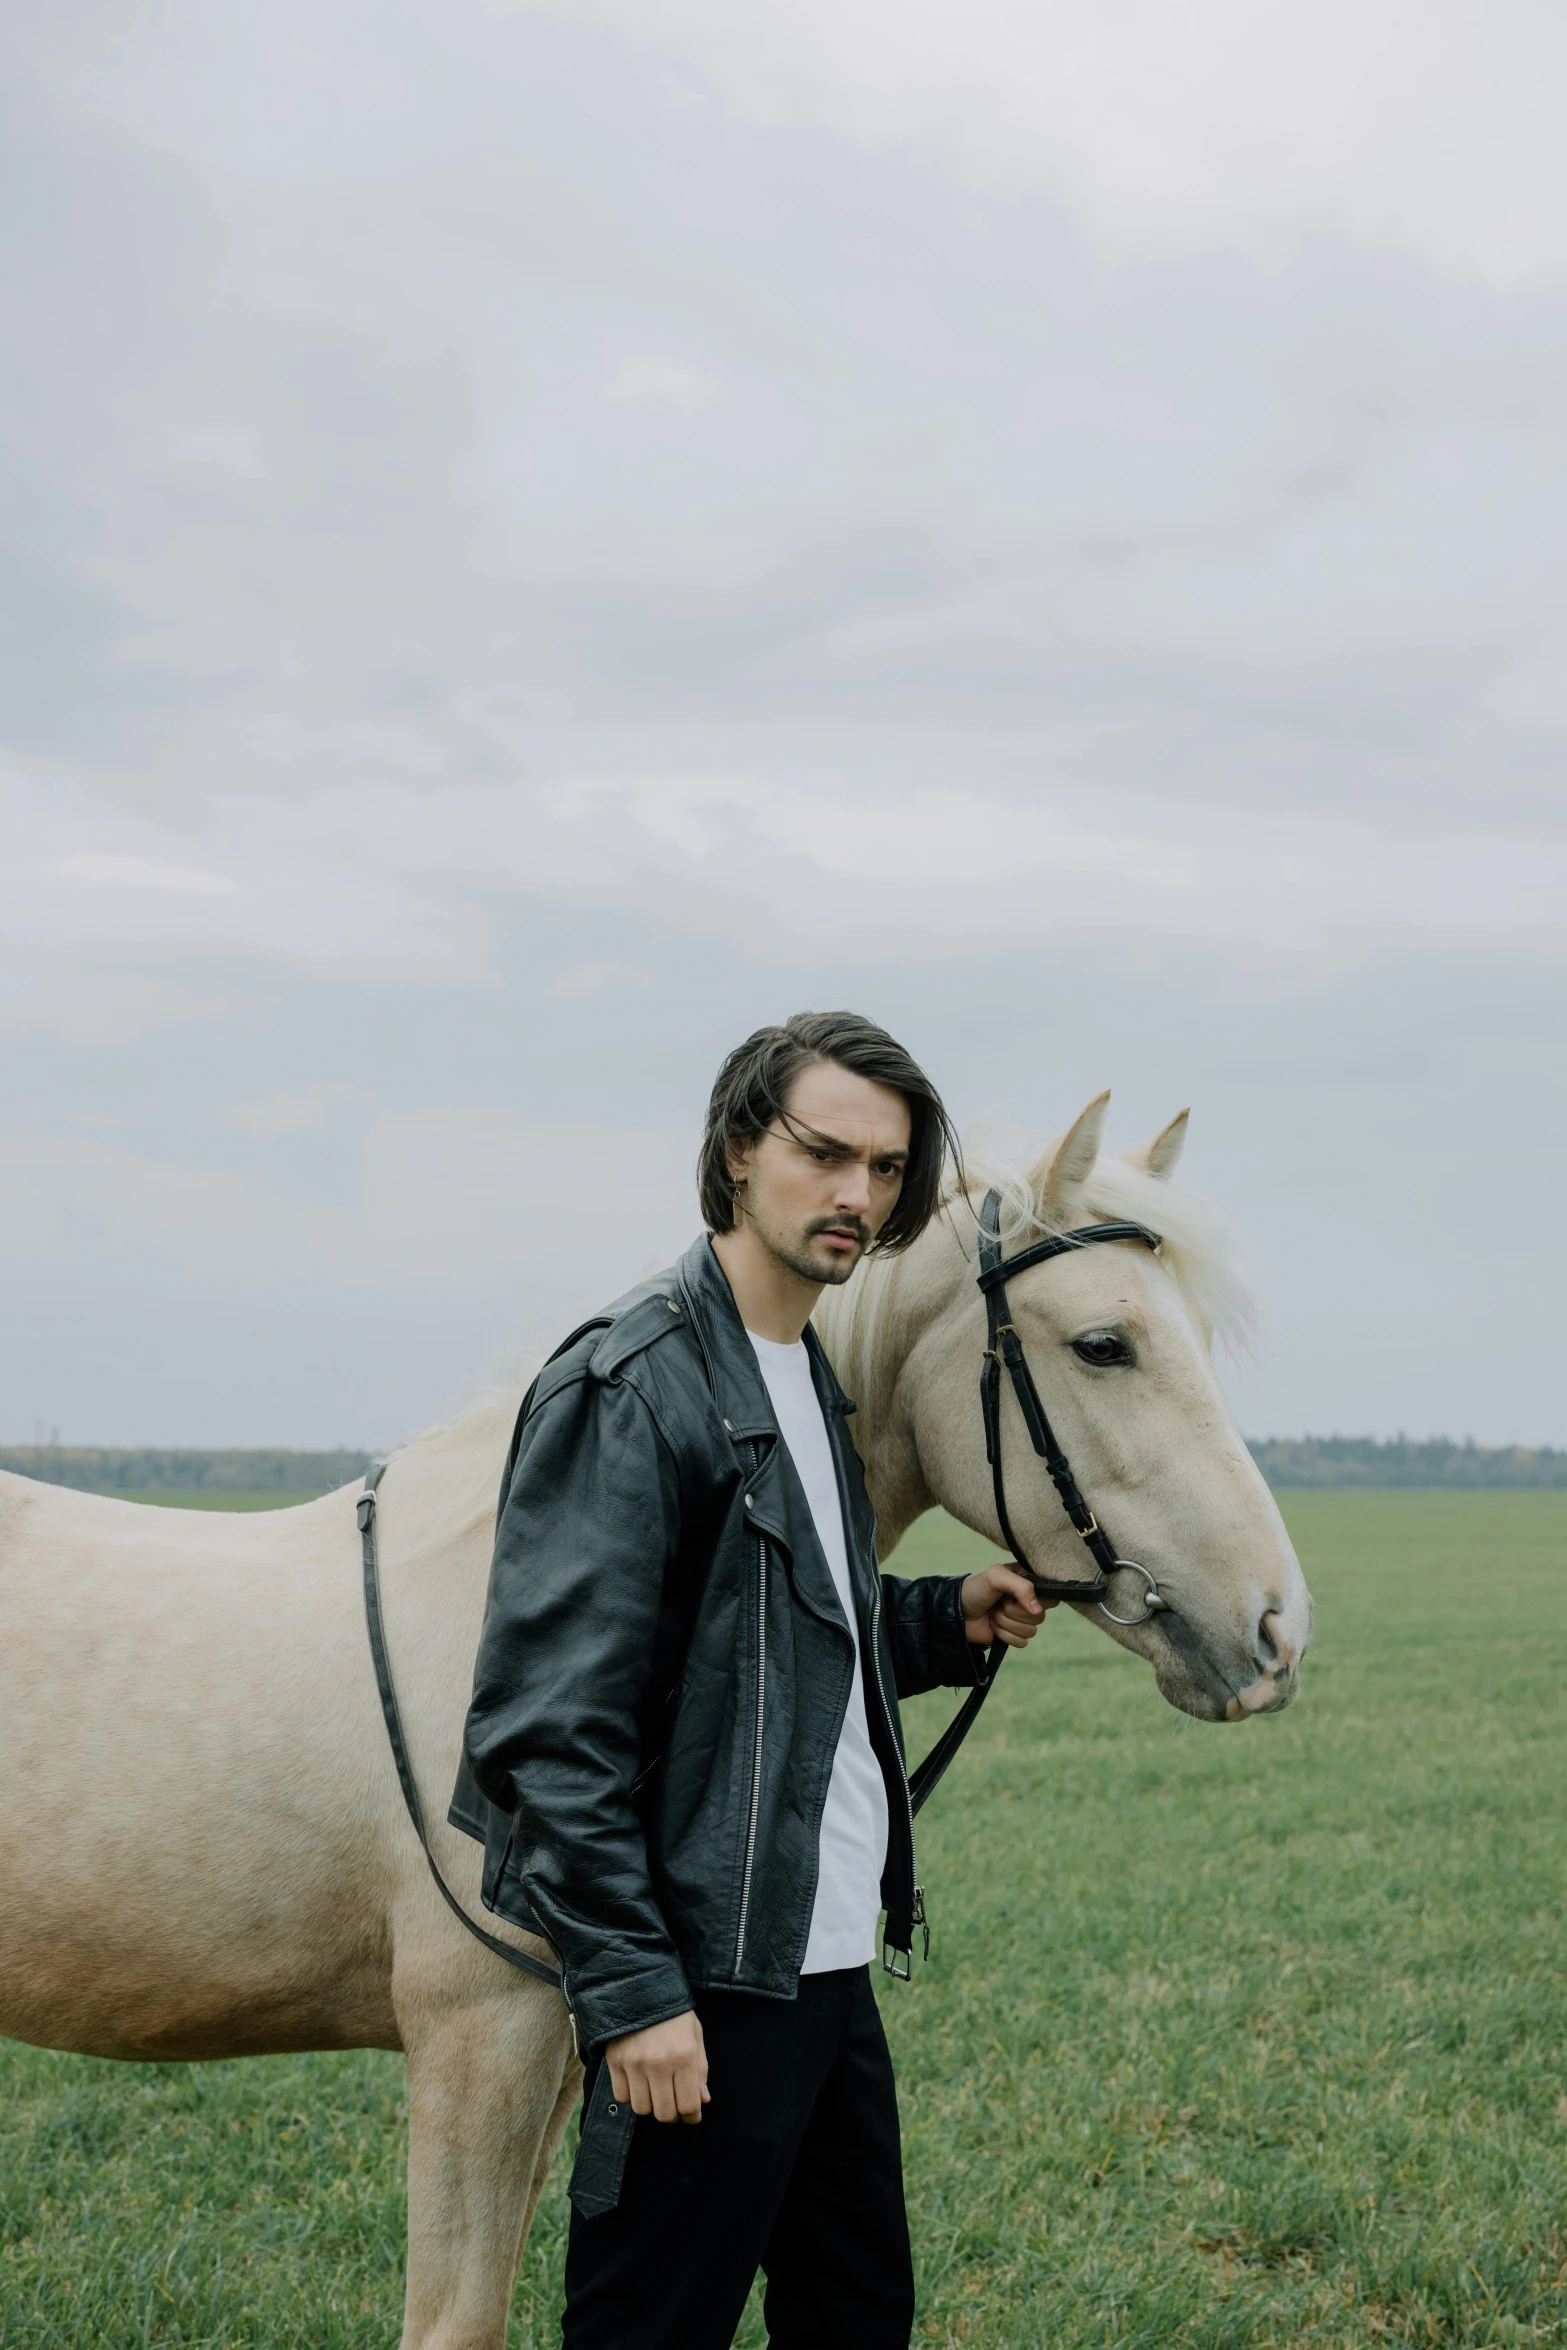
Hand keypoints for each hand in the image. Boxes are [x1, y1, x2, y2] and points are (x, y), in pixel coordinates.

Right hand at [606, 2010, 709, 2124]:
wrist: (639, 1986)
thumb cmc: (673, 2012)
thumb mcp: (695, 2034)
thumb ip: (700, 2069)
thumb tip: (703, 2101)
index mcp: (684, 2056)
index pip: (688, 2105)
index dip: (692, 2116)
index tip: (692, 2115)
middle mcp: (659, 2064)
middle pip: (664, 2113)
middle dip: (672, 2114)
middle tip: (674, 2104)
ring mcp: (634, 2064)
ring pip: (642, 2109)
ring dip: (651, 2105)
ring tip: (655, 2091)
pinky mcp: (615, 2062)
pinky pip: (622, 2097)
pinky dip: (631, 2096)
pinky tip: (637, 2082)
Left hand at [961, 1562, 1055, 1647]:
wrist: (956, 1611)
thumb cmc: (975, 1588)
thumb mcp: (997, 1576)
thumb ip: (1022, 1587)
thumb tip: (1038, 1610)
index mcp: (1027, 1582)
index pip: (1050, 1595)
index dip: (1037, 1600)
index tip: (1018, 1597)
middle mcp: (1027, 1600)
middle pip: (1040, 1616)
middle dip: (1014, 1612)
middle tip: (999, 1604)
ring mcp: (1020, 1619)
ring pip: (1031, 1631)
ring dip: (1007, 1623)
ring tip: (993, 1614)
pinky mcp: (1013, 1635)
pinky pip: (1022, 1642)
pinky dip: (1005, 1635)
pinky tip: (993, 1625)